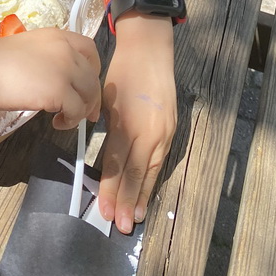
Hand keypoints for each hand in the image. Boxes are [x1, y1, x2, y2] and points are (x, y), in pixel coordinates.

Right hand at [0, 27, 100, 128]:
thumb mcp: (32, 49)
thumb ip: (50, 58)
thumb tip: (57, 81)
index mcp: (59, 37)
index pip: (91, 50)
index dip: (93, 70)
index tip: (85, 86)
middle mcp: (67, 49)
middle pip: (93, 76)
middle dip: (91, 97)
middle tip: (85, 113)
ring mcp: (64, 69)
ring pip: (89, 94)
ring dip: (81, 111)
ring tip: (65, 119)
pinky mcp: (58, 90)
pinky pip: (76, 110)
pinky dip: (70, 120)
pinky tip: (57, 123)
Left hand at [97, 14, 175, 234]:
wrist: (151, 49)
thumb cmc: (123, 71)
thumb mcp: (107, 100)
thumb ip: (108, 130)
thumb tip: (103, 157)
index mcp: (128, 123)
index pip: (116, 164)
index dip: (110, 188)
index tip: (103, 210)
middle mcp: (149, 132)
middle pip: (135, 172)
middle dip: (126, 200)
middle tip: (119, 225)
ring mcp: (164, 131)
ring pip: (151, 170)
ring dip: (142, 195)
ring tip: (135, 217)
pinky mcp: (173, 128)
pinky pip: (160, 159)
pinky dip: (152, 177)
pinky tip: (147, 190)